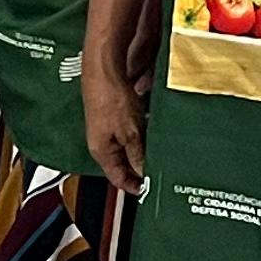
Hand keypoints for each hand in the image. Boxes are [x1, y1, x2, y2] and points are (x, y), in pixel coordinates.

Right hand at [78, 58, 146, 195]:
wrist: (103, 70)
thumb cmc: (110, 98)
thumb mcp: (131, 133)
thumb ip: (138, 155)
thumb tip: (145, 172)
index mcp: (101, 152)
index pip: (118, 179)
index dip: (134, 187)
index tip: (148, 190)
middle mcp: (101, 143)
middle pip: (123, 164)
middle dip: (141, 168)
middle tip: (159, 170)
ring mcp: (106, 129)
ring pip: (127, 147)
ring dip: (142, 149)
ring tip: (157, 148)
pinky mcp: (111, 116)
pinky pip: (127, 132)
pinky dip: (140, 134)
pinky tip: (150, 129)